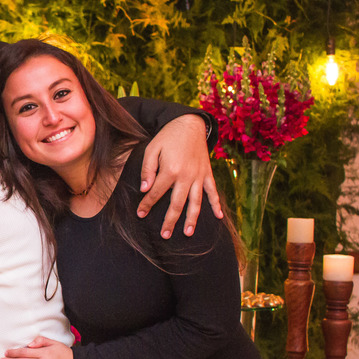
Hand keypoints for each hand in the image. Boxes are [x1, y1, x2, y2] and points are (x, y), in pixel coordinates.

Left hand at [137, 114, 222, 237]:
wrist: (190, 124)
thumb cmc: (168, 137)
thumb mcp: (152, 149)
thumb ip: (147, 170)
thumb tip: (144, 189)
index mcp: (170, 170)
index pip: (156, 193)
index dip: (147, 204)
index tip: (140, 214)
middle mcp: (186, 176)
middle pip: (177, 204)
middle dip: (169, 221)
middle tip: (164, 235)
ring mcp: (199, 176)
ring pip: (196, 202)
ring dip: (192, 219)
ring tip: (188, 233)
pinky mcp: (207, 173)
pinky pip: (213, 191)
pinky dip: (216, 204)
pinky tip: (219, 217)